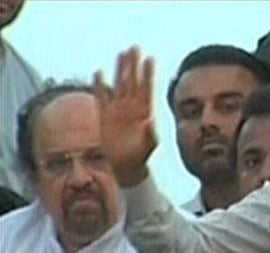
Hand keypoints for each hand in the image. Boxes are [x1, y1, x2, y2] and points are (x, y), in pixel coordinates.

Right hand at [94, 46, 155, 186]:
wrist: (126, 166)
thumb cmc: (141, 156)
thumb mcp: (149, 145)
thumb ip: (150, 133)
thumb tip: (150, 122)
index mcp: (145, 112)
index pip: (147, 89)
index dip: (148, 74)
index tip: (150, 59)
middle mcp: (132, 107)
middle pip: (133, 81)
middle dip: (134, 65)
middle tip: (135, 48)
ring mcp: (118, 109)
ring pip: (119, 85)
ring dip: (120, 70)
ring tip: (121, 54)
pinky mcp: (105, 115)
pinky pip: (102, 96)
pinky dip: (100, 85)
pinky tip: (99, 72)